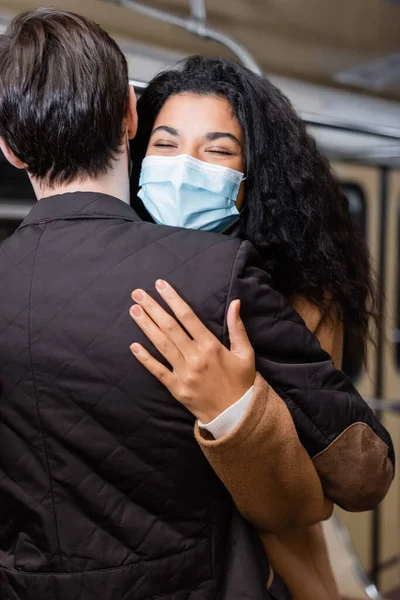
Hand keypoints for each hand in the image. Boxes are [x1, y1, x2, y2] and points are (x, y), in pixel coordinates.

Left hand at [129, 280, 255, 422]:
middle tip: (137, 293)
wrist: (237, 414)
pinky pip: (158, 371)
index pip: (188, 316)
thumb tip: (235, 302)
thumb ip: (236, 327)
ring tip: (134, 310)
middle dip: (152, 308)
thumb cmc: (242, 381)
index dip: (173, 299)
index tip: (161, 285)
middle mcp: (195, 357)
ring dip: (146, 326)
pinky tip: (134, 346)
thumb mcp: (245, 352)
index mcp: (211, 346)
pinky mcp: (176, 388)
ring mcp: (184, 373)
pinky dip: (145, 359)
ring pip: (161, 345)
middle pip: (170, 327)